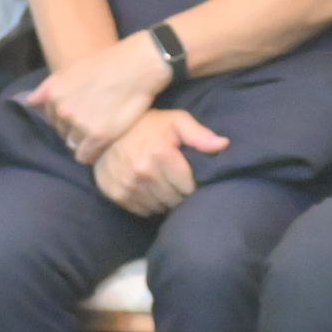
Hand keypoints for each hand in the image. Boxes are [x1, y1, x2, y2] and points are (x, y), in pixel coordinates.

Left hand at [22, 31, 170, 162]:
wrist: (137, 66)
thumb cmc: (107, 62)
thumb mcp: (71, 68)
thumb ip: (48, 87)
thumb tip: (30, 103)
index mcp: (53, 95)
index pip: (51, 119)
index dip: (67, 119)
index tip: (82, 114)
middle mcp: (62, 111)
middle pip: (61, 133)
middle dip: (74, 130)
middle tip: (94, 122)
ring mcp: (78, 125)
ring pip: (72, 145)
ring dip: (83, 142)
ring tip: (99, 132)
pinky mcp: (97, 137)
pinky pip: (85, 156)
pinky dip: (92, 153)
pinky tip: (102, 144)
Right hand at [91, 107, 226, 215]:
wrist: (107, 129)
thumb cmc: (148, 125)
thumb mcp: (176, 121)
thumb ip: (199, 134)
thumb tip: (224, 145)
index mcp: (160, 153)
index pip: (188, 187)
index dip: (191, 184)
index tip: (188, 178)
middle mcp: (143, 171)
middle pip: (174, 200)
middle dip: (178, 193)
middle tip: (175, 182)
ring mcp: (127, 184)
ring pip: (158, 207)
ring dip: (163, 200)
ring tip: (162, 185)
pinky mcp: (115, 193)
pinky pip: (141, 210)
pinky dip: (147, 203)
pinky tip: (147, 189)